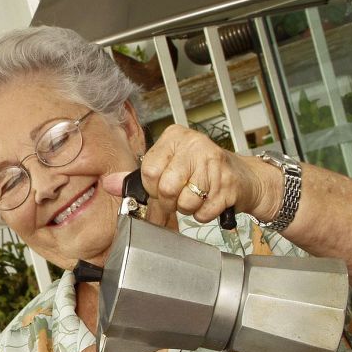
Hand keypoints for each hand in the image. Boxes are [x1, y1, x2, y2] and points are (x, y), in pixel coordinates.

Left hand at [101, 124, 282, 226]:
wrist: (243, 177)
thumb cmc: (201, 171)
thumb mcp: (167, 165)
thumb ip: (136, 176)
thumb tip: (108, 183)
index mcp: (175, 137)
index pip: (148, 170)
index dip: (151, 188)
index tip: (158, 190)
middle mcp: (195, 145)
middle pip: (166, 187)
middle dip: (168, 202)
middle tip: (175, 199)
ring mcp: (214, 163)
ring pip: (185, 201)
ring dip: (187, 208)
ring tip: (194, 197)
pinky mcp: (229, 184)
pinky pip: (203, 212)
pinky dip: (203, 214)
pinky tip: (208, 201)